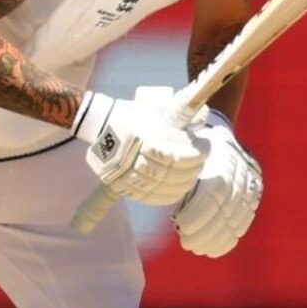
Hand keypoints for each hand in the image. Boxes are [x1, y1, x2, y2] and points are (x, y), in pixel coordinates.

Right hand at [74, 86, 203, 205]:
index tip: (206, 145)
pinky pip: (152, 198)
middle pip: (171, 173)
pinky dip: (171, 194)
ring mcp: (124, 175)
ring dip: (185, 180)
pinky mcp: (123, 187)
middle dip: (193, 167)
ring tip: (193, 170)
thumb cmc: (133, 115)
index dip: (196, 154)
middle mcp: (130, 159)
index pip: (174, 155)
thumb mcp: (154, 109)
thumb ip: (177, 113)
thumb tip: (202, 116)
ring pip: (164, 187)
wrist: (100, 125)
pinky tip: (181, 185)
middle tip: (201, 158)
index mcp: (138, 138)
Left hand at [173, 110, 261, 257]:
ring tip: (198, 248)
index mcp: (221, 153)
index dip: (199, 211)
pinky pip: (245, 219)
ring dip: (216, 237)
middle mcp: (240, 167)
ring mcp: (250, 181)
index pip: (216, 189)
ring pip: (237, 216)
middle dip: (206, 230)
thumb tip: (157, 186)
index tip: (180, 225)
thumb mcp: (178, 148)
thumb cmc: (184, 145)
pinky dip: (230, 237)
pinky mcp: (254, 193)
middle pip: (227, 206)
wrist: (213, 133)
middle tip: (187, 243)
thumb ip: (173, 166)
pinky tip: (214, 249)